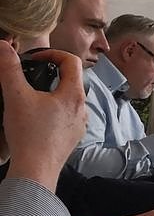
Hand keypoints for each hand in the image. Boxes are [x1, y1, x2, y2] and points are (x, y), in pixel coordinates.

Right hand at [0, 47, 86, 190]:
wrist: (35, 170)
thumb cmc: (29, 134)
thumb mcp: (15, 96)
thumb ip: (9, 69)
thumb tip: (3, 45)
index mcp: (74, 95)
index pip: (71, 61)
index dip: (52, 53)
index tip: (33, 59)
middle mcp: (82, 108)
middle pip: (70, 80)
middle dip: (50, 73)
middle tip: (28, 76)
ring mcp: (79, 125)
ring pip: (68, 100)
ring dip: (51, 92)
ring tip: (29, 96)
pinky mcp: (72, 138)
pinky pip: (65, 117)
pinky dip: (52, 110)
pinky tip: (35, 117)